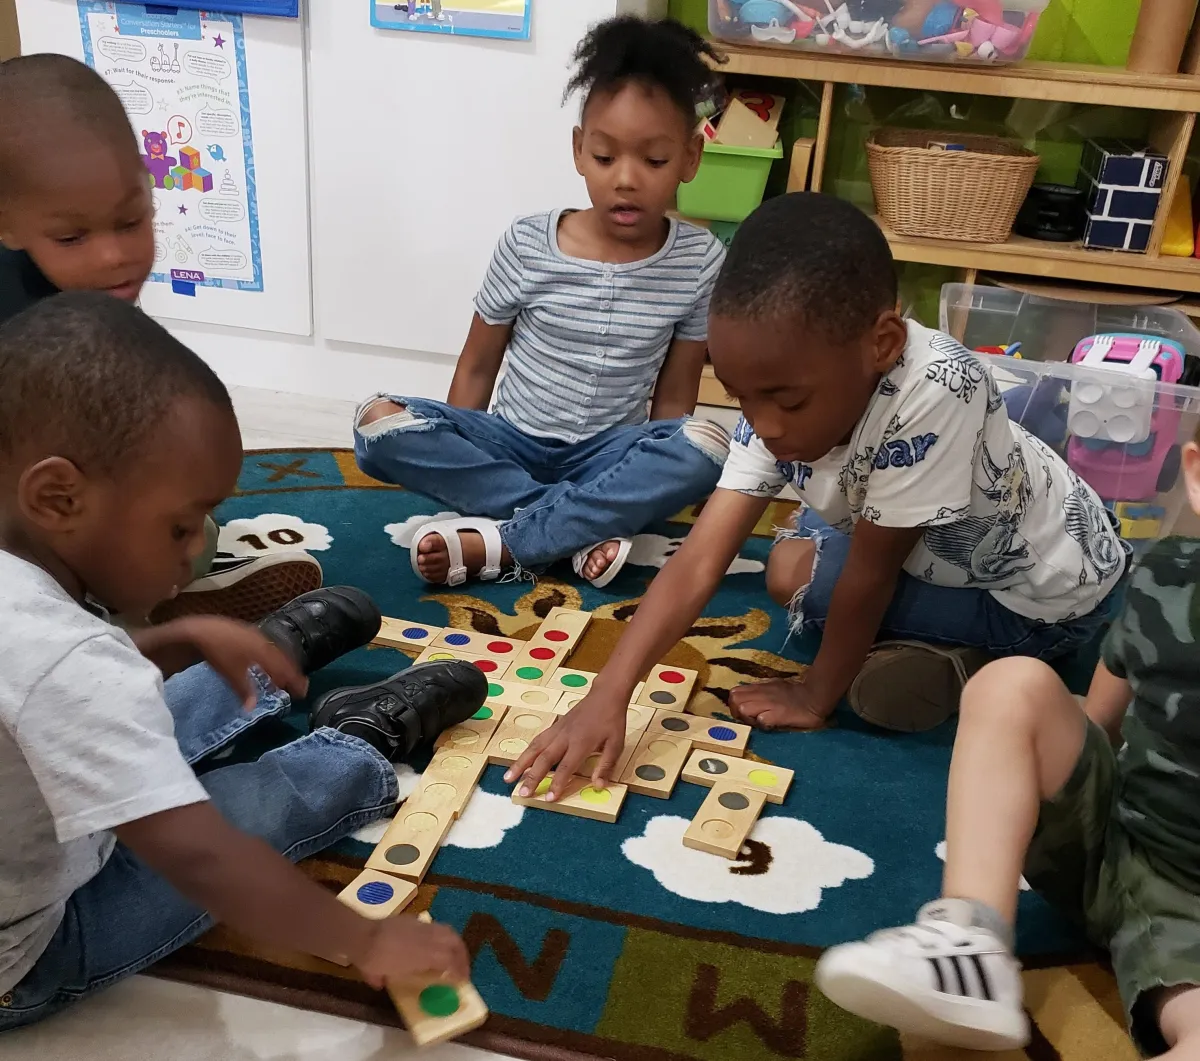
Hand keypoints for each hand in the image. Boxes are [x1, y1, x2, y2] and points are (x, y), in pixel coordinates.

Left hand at [167, 616, 307, 706]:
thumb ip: (244, 690)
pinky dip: (269, 658)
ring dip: (279, 666)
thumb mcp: (232, 674)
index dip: (295, 680)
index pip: (285, 668)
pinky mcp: (246, 633)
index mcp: (265, 652)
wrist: (201, 630)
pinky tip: (263, 664)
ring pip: (273, 653)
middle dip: (290, 673)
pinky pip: (265, 648)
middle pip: (282, 659)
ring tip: (280, 678)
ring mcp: (255, 636)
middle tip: (297, 686)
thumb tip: (252, 708)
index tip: (303, 692)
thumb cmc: (219, 653)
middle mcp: (264, 642)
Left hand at [356, 916, 470, 990]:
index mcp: (423, 956)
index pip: (449, 961)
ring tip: (455, 954)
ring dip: (456, 944)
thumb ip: (383, 979)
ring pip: (448, 932)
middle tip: (464, 968)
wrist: (361, 934)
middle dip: (463, 956)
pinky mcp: (414, 920)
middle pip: (455, 943)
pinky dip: (441, 936)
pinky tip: (436, 942)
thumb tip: (380, 982)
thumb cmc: (371, 958)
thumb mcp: (378, 974)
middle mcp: (427, 939)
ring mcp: (421, 927)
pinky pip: (435, 927)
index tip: (462, 981)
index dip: (459, 971)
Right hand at [505, 690, 627, 800]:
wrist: (604, 696)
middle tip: (522, 793)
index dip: (557, 783)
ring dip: (520, 764)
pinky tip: (519, 761)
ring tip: (508, 778)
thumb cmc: (611, 721)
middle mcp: (565, 737)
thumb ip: (606, 766)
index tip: (549, 799)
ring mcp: (557, 730)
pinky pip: (537, 740)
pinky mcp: (554, 726)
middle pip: (544, 759)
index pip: (566, 767)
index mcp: (581, 743)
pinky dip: (526, 752)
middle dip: (532, 777)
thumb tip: (599, 786)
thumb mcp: (616, 744)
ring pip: (534, 748)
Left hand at [728, 676, 832, 730]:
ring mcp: (768, 703)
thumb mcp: (774, 686)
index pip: (734, 693)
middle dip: (737, 712)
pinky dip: (763, 725)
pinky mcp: (778, 714)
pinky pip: (761, 720)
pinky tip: (771, 725)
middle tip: (749, 719)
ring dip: (748, 719)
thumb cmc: (796, 692)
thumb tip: (748, 698)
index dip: (734, 705)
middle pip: (734, 700)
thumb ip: (760, 691)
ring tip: (759, 722)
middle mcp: (761, 694)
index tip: (743, 713)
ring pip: (743, 709)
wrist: (814, 697)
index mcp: (759, 687)